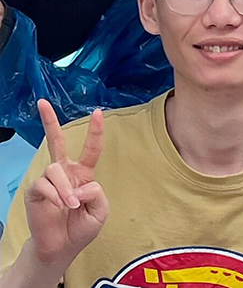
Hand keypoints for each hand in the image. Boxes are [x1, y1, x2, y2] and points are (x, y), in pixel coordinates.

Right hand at [23, 100, 107, 268]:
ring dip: (65, 188)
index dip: (95, 130)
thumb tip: (81, 184)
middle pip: (57, 140)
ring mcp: (49, 180)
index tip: (98, 112)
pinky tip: (60, 206)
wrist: (62, 248)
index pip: (91, 148)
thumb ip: (97, 193)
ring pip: (55, 169)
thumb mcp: (100, 210)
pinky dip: (55, 195)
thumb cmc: (81, 227)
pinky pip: (44, 184)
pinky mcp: (35, 191)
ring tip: (70, 205)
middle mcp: (65, 172)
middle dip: (49, 121)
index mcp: (84, 173)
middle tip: (42, 102)